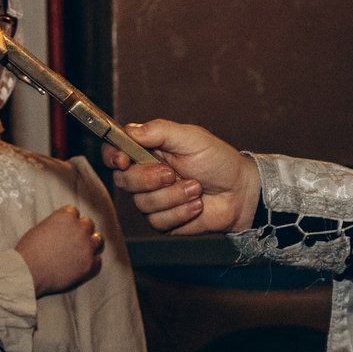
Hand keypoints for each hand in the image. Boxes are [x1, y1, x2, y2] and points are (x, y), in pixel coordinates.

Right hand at [15, 204, 104, 295]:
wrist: (28, 273)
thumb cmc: (28, 252)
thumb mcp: (40, 229)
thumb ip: (56, 225)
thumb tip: (63, 229)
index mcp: (66, 216)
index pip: (74, 212)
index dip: (69, 221)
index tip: (64, 229)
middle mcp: (80, 228)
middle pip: (88, 224)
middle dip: (81, 231)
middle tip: (74, 240)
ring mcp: (87, 246)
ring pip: (98, 240)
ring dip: (91, 243)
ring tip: (83, 251)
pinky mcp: (90, 264)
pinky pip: (98, 260)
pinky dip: (91, 261)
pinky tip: (82, 264)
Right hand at [102, 120, 257, 234]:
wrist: (240, 191)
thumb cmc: (218, 160)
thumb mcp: (191, 137)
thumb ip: (159, 131)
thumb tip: (129, 130)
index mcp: (147, 150)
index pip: (114, 151)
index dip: (112, 156)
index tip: (124, 160)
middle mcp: (145, 175)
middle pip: (123, 181)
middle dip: (149, 179)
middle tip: (173, 174)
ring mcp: (153, 199)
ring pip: (143, 204)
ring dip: (174, 196)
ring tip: (196, 188)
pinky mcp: (164, 221)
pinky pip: (159, 221)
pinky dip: (181, 212)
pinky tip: (196, 204)